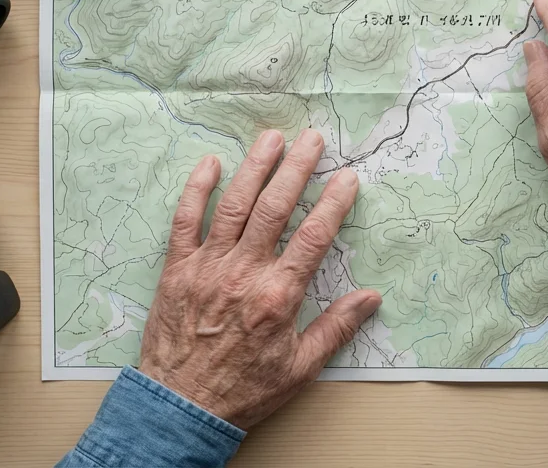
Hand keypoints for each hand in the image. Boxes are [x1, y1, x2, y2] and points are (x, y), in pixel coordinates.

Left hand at [138, 129, 381, 429]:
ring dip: (254, 167)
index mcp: (277, 296)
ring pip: (233, 205)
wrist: (180, 408)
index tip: (347, 179)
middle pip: (275, 208)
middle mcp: (243, 273)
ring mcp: (207, 267)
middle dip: (297, 168)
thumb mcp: (300, 368)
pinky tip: (210, 164)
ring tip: (272, 138)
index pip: (313, 237)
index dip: (334, 203)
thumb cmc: (243, 391)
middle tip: (312, 139)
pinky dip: (196, 189)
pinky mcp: (176, 270)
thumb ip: (336, 328)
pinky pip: (184, 220)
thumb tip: (371, 297)